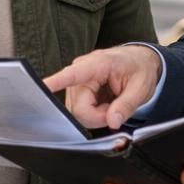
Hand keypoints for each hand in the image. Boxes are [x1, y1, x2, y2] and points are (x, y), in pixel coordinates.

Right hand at [42, 45, 161, 130]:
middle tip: (116, 110)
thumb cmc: (139, 69)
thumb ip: (127, 105)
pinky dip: (94, 113)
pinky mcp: (76, 91)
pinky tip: (104, 103)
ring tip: (111, 103)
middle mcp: (81, 71)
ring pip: (77, 112)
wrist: (140, 61)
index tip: (42, 86)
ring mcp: (76, 82)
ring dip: (96, 115)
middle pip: (78, 108)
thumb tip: (112, 121)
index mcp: (98, 64)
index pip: (73, 74)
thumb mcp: (141, 87)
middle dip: (98, 116)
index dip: (56, 82)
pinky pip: (79, 111)